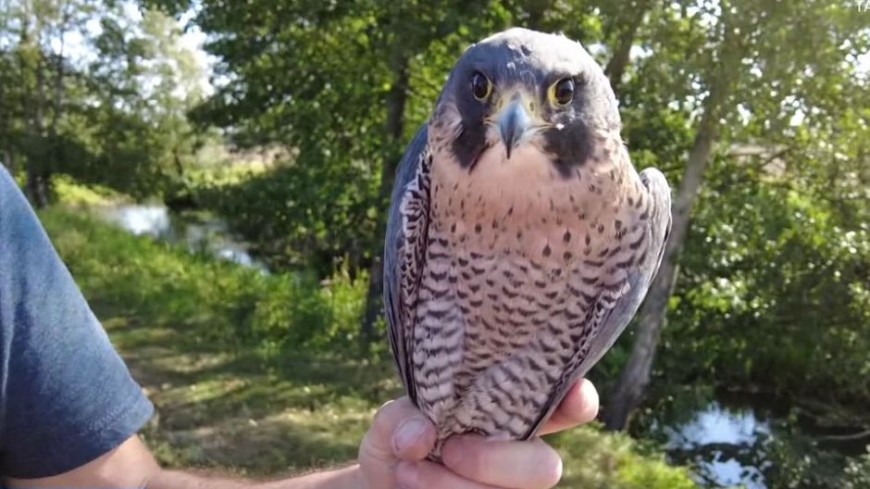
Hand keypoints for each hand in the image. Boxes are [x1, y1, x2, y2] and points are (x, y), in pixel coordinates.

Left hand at [358, 379, 598, 488]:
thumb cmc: (400, 440)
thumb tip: (422, 435)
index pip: (565, 405)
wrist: (380, 484)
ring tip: (407, 470)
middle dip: (494, 461)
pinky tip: (409, 485)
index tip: (572, 397)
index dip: (578, 401)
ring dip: (451, 485)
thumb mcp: (393, 419)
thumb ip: (404, 417)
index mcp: (513, 411)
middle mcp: (521, 452)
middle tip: (449, 448)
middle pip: (546, 467)